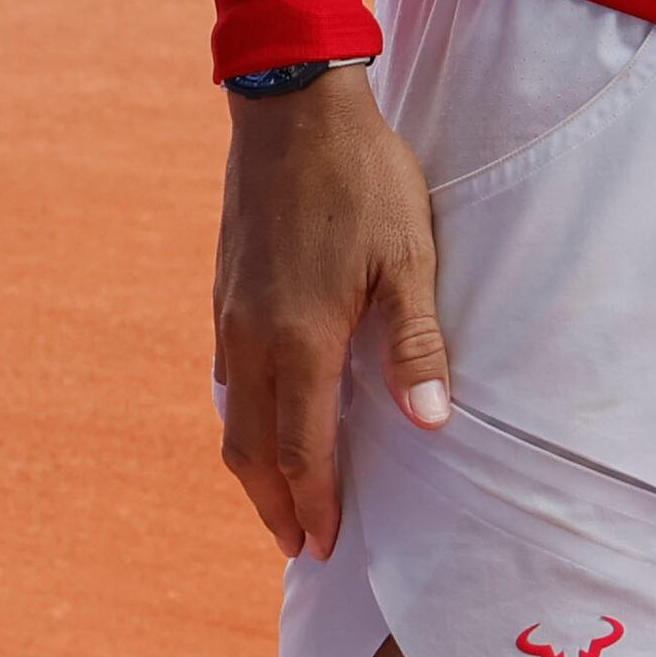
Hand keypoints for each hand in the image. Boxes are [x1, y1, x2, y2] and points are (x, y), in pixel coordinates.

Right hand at [214, 69, 447, 559]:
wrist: (291, 110)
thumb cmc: (363, 180)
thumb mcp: (408, 257)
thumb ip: (417, 343)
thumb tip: (430, 423)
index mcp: (301, 341)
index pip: (302, 452)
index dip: (315, 505)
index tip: (325, 546)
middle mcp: (253, 339)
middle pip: (253, 451)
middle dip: (275, 505)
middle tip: (297, 546)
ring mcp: (231, 316)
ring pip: (235, 416)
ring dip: (255, 467)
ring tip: (281, 498)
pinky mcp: (224, 292)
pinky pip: (229, 377)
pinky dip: (244, 419)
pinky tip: (264, 419)